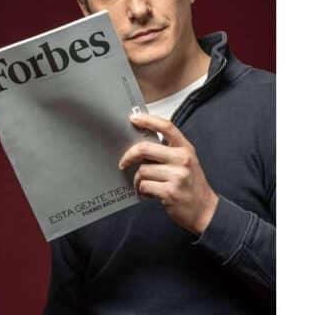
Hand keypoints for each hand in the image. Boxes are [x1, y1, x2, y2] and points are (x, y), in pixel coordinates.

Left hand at [119, 113, 218, 235]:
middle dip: (129, 156)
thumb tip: (141, 147)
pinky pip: (144, 186)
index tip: (134, 118)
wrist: (204, 210)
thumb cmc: (192, 186)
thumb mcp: (186, 162)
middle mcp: (182, 159)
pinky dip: (142, 191)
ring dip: (138, 180)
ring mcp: (177, 176)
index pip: (166, 127)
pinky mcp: (170, 192)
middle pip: (145, 149)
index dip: (148, 120)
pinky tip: (149, 193)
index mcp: (186, 149)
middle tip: (124, 162)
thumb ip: (168, 152)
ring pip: (142, 170)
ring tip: (145, 185)